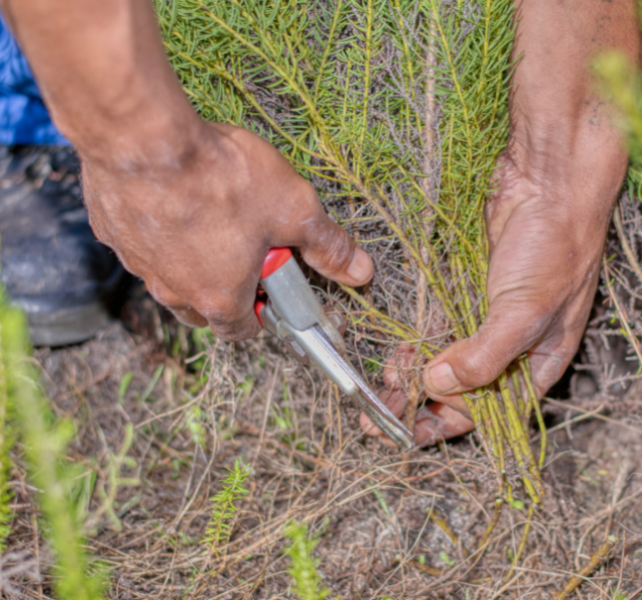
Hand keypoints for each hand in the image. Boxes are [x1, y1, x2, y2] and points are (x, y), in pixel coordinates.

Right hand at [81, 120, 372, 340]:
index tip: (273, 288)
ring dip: (194, 261)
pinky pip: (142, 245)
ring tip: (215, 218)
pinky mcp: (112, 232)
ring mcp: (137, 263)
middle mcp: (172, 291)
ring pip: (170, 278)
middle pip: (204, 310)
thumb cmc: (221, 178)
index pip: (243, 330)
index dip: (264, 312)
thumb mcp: (294, 211)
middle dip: (228, 290)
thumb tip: (360, 272)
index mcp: (218, 298)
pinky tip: (176, 200)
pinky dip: (161, 233)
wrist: (145, 138)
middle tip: (248, 250)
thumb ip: (328, 247)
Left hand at [361, 0, 640, 445]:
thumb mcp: (527, 311)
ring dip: (414, 378)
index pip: (490, 412)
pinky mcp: (464, 295)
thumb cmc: (556, 249)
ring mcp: (485, 321)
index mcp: (537, 364)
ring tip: (384, 382)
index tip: (409, 430)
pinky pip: (436, 330)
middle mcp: (511, 349)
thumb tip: (439, 387)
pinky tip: (396, 352)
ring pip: (445, 364)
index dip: (449, 422)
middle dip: (423, 404)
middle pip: (463, 393)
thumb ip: (487, 355)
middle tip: (381, 411)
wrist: (549, 183)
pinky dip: (416, 344)